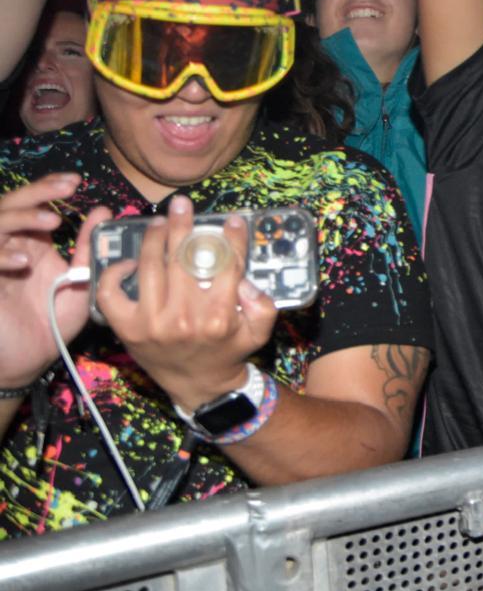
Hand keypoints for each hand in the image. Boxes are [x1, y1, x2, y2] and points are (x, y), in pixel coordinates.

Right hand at [1, 176, 102, 390]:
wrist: (30, 360)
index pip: (34, 204)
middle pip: (10, 205)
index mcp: (32, 243)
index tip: (76, 181)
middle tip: (66, 188)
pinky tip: (23, 261)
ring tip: (51, 221)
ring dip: (20, 218)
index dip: (49, 187)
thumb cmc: (54, 322)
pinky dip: (1, 256)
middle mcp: (9, 248)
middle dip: (37, 192)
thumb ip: (89, 247)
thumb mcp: (81, 281)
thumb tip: (105, 210)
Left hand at [97, 195, 276, 412]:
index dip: (231, 238)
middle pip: (182, 259)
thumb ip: (263, 305)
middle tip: (182, 204)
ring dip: (153, 239)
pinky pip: (111, 294)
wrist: (198, 386)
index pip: (225, 265)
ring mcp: (151, 322)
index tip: (232, 220)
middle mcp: (183, 318)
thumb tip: (246, 279)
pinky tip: (129, 261)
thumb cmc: (229, 352)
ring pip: (149, 268)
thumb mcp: (259, 332)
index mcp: (218, 316)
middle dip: (183, 226)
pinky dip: (114, 274)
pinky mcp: (127, 328)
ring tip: (159, 222)